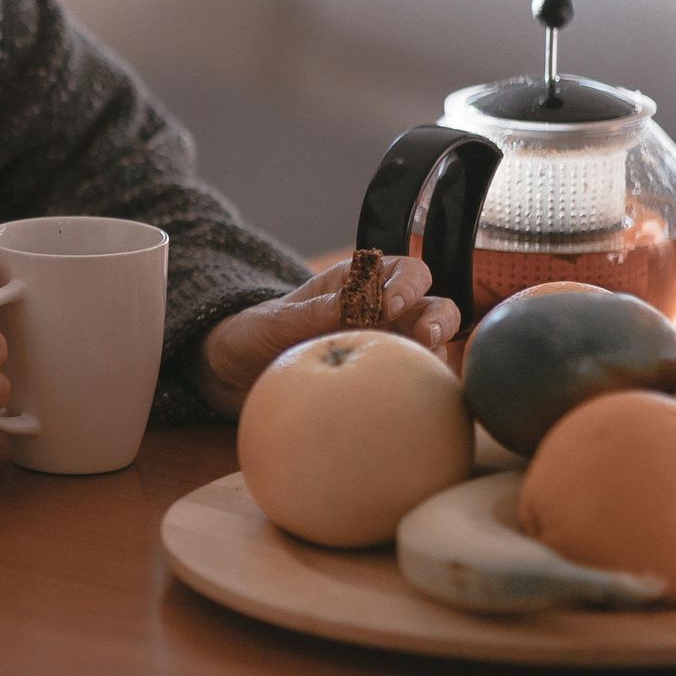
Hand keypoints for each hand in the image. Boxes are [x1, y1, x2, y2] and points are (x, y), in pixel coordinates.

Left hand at [184, 255, 461, 418]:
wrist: (235, 374)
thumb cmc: (255, 335)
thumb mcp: (278, 320)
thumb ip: (315, 313)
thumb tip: (356, 304)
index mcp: (355, 285)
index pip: (403, 271)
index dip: (408, 283)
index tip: (389, 305)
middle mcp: (380, 315)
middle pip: (434, 306)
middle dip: (439, 318)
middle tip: (425, 339)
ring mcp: (385, 350)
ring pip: (435, 347)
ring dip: (441, 354)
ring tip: (429, 369)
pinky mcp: (382, 384)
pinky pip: (417, 385)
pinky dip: (429, 391)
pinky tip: (424, 405)